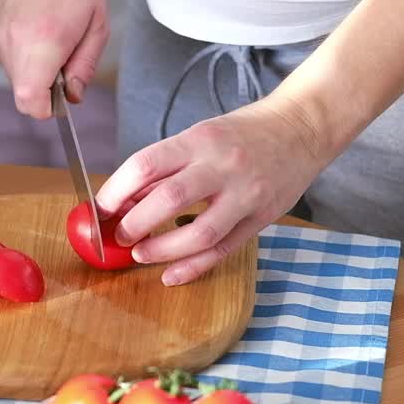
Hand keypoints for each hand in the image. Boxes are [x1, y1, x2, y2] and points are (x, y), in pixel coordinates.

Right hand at [0, 0, 107, 118]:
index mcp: (43, 42)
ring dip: (36, 71)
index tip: (61, 96)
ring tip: (53, 38)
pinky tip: (38, 31)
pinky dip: (25, 57)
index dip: (47, 108)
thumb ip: (84, 68)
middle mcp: (14, 42)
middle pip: (23, 94)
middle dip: (45, 88)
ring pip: (16, 79)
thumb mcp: (97, 28)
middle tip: (65, 57)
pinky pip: (10, 62)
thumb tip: (72, 97)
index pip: (30, 102)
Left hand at [95, 100, 330, 285]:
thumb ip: (166, 167)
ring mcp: (246, 195)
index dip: (116, 191)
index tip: (101, 209)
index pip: (146, 165)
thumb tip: (125, 200)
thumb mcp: (201, 135)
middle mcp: (223, 166)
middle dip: (136, 224)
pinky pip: (223, 250)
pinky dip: (194, 267)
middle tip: (119, 236)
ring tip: (141, 254)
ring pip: (200, 233)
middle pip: (169, 199)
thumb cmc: (243, 133)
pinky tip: (171, 274)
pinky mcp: (261, 218)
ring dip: (163, 250)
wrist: (303, 128)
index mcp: (200, 140)